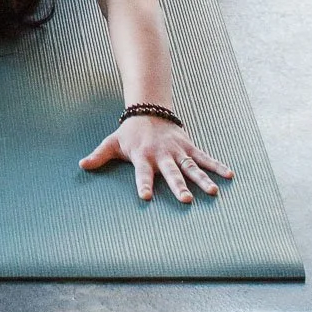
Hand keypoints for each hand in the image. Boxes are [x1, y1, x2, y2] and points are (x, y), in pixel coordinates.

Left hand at [80, 115, 232, 203]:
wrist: (148, 110)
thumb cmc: (129, 133)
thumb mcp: (112, 143)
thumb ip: (99, 155)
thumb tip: (81, 165)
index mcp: (143, 156)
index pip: (142, 173)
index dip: (143, 184)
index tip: (146, 197)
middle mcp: (162, 155)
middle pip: (171, 173)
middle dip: (178, 186)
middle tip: (186, 200)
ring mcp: (178, 151)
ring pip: (191, 167)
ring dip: (202, 179)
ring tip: (213, 192)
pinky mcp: (189, 147)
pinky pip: (205, 157)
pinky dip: (217, 165)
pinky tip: (229, 175)